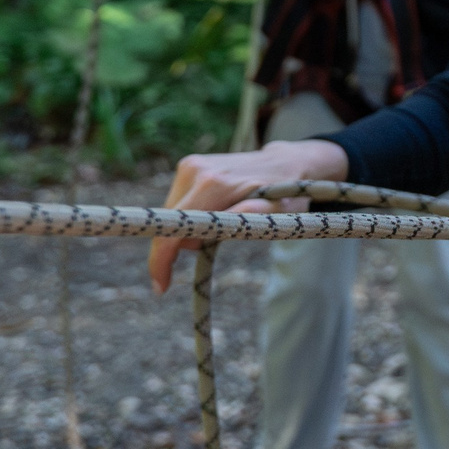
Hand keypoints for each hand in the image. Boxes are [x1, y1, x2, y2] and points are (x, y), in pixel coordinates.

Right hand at [147, 139, 348, 293]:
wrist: (287, 162)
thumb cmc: (285, 193)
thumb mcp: (277, 212)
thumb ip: (250, 216)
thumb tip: (220, 224)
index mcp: (214, 183)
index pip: (176, 227)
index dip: (162, 259)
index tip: (163, 286)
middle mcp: (196, 170)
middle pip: (170, 224)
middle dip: (182, 245)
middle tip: (212, 245)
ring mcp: (191, 165)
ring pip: (173, 215)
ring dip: (189, 230)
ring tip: (222, 223)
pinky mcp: (189, 165)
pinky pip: (179, 203)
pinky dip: (191, 216)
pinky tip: (215, 212)